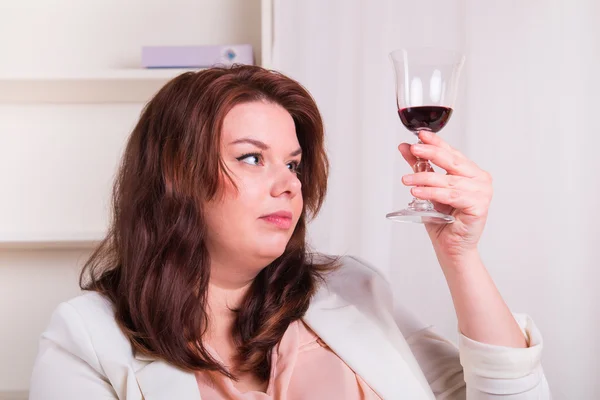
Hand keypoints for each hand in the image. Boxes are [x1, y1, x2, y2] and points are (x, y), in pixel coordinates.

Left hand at [398, 130, 492, 261]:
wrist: (450, 247)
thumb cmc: (443, 219)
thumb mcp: (427, 187)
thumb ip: (419, 166)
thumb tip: (405, 147)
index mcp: (471, 172)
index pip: (452, 152)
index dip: (436, 142)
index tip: (420, 135)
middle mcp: (480, 179)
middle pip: (452, 161)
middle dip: (430, 153)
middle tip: (414, 149)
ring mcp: (483, 192)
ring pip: (449, 180)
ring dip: (425, 178)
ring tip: (407, 180)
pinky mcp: (480, 206)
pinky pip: (452, 195)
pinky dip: (433, 193)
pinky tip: (417, 192)